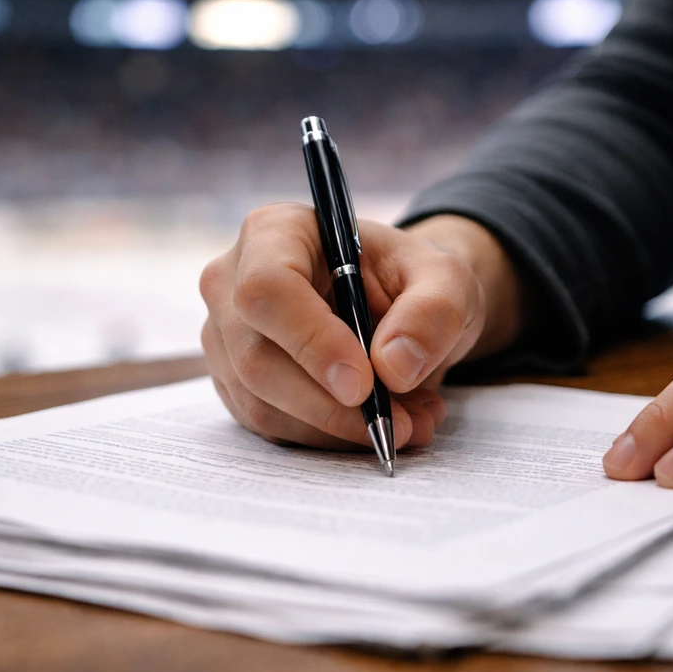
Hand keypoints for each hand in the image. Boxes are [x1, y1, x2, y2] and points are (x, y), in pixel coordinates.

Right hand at [199, 203, 523, 449]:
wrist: (398, 306)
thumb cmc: (411, 280)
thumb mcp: (447, 281)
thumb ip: (432, 313)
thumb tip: (393, 366)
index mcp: (275, 233)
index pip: (268, 288)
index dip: (311, 341)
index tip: (364, 385)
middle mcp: (232, 282)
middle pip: (257, 359)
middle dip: (333, 406)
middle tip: (405, 423)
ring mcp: (225, 338)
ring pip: (262, 405)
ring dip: (339, 429)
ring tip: (410, 421)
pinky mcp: (236, 385)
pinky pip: (271, 428)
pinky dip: (329, 439)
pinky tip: (377, 423)